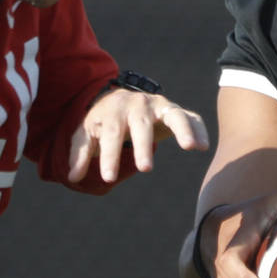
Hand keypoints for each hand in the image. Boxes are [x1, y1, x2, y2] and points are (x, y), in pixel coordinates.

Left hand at [68, 89, 208, 182]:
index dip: (109, 156)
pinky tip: (203, 146)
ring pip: (172, 115)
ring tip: (191, 147)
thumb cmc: (103, 122)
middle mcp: (137, 104)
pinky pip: (190, 117)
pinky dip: (199, 129)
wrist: (119, 100)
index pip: (110, 134)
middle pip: (140, 124)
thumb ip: (81, 154)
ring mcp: (159, 105)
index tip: (108, 178)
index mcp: (113, 111)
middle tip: (145, 169)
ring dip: (183, 129)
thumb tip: (73, 177)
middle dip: (143, 145)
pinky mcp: (175, 110)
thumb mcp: (87, 134)